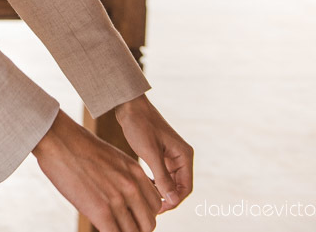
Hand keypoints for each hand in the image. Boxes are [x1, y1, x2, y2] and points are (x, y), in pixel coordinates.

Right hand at [33, 110, 161, 231]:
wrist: (58, 139)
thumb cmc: (79, 147)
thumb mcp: (113, 158)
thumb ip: (125, 177)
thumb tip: (126, 196)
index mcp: (136, 173)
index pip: (155, 205)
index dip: (144, 215)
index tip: (132, 218)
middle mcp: (132, 187)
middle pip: (149, 223)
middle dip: (138, 228)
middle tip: (122, 227)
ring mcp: (117, 200)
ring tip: (111, 228)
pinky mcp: (100, 211)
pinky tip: (102, 229)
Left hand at [114, 95, 194, 213]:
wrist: (129, 106)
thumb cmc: (140, 125)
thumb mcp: (150, 153)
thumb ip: (163, 177)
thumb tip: (172, 199)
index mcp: (184, 155)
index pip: (186, 187)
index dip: (174, 201)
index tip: (158, 209)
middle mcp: (181, 156)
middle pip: (179, 186)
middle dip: (168, 198)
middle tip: (151, 207)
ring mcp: (172, 155)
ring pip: (170, 181)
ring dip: (161, 191)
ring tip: (147, 198)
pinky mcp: (161, 154)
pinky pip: (162, 174)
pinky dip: (156, 182)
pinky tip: (145, 185)